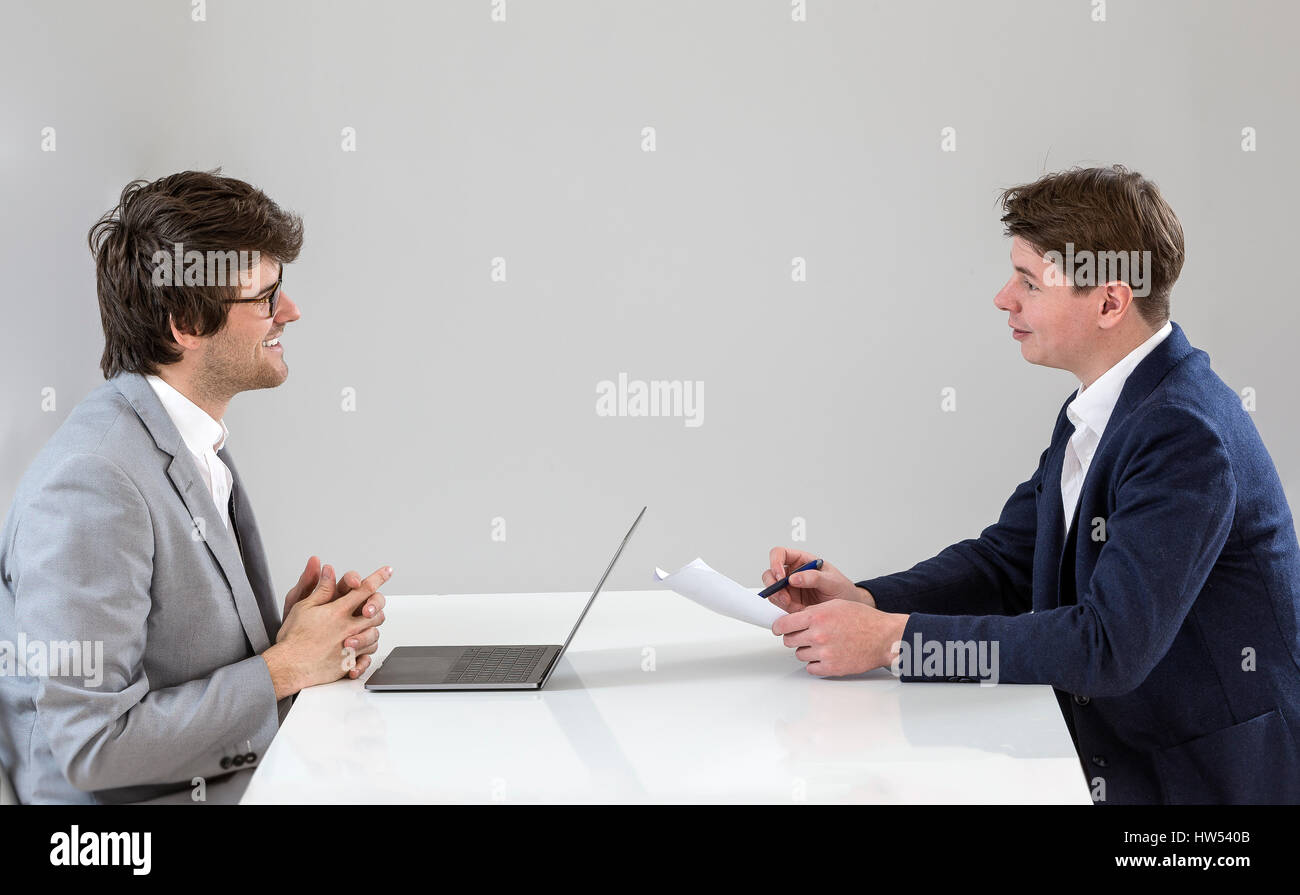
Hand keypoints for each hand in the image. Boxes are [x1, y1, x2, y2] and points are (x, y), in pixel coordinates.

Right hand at [264, 564, 391, 697]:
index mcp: (338, 611)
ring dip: (371, 630)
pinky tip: (359, 650)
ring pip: (375, 635)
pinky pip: (368, 656)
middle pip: (376, 613)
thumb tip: (329, 571)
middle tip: (370, 608)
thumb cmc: (294, 637)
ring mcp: (351, 647)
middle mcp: (348, 628)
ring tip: (361, 629)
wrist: (288, 666)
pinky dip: (366, 652)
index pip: (365, 589)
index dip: (378, 578)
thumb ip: (321, 589)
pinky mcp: (349, 663)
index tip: (387, 571)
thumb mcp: (303, 606)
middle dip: (376, 608)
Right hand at [762, 546, 875, 612]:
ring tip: (790, 604)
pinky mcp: (790, 604)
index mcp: (802, 561)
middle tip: (783, 595)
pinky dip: (781, 608)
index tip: (781, 575)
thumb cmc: (842, 590)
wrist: (847, 611)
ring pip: (771, 590)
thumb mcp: (832, 581)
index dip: (775, 562)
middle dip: (772, 584)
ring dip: (776, 597)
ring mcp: (790, 589)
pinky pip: (778, 604)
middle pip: (770, 573)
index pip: (780, 554)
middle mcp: (792, 574)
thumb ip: (814, 577)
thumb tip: (794, 578)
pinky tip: (793, 611)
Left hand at [772, 599, 908, 676]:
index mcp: (817, 616)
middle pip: (789, 640)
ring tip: (823, 645)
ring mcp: (824, 652)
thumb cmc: (864, 620)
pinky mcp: (831, 668)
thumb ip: (812, 612)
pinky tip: (827, 656)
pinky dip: (816, 664)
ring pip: (799, 654)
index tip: (779, 629)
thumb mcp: (835, 605)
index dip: (779, 627)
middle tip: (807, 636)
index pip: (784, 624)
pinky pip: (811, 668)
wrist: (883, 637)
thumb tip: (794, 619)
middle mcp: (818, 634)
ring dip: (807, 651)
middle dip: (795, 638)